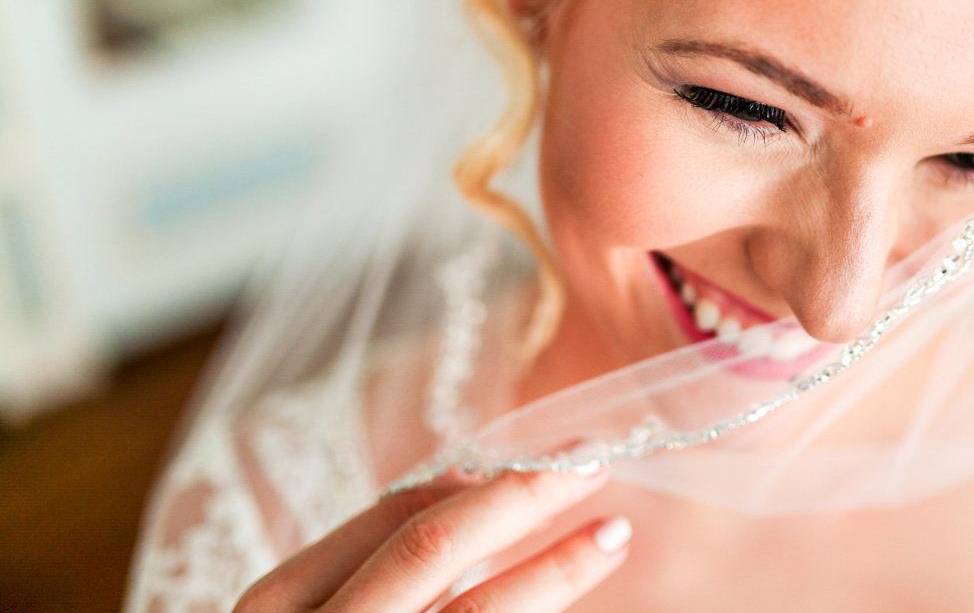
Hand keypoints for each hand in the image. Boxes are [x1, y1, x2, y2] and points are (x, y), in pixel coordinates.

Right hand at [233, 466, 628, 612]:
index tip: (554, 458)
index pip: (395, 517)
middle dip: (521, 498)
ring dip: (553, 571)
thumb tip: (469, 477)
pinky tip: (573, 609)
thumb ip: (380, 551)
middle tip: (592, 465)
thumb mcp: (316, 609)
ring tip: (611, 536)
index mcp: (280, 605)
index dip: (484, 483)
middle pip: (433, 549)